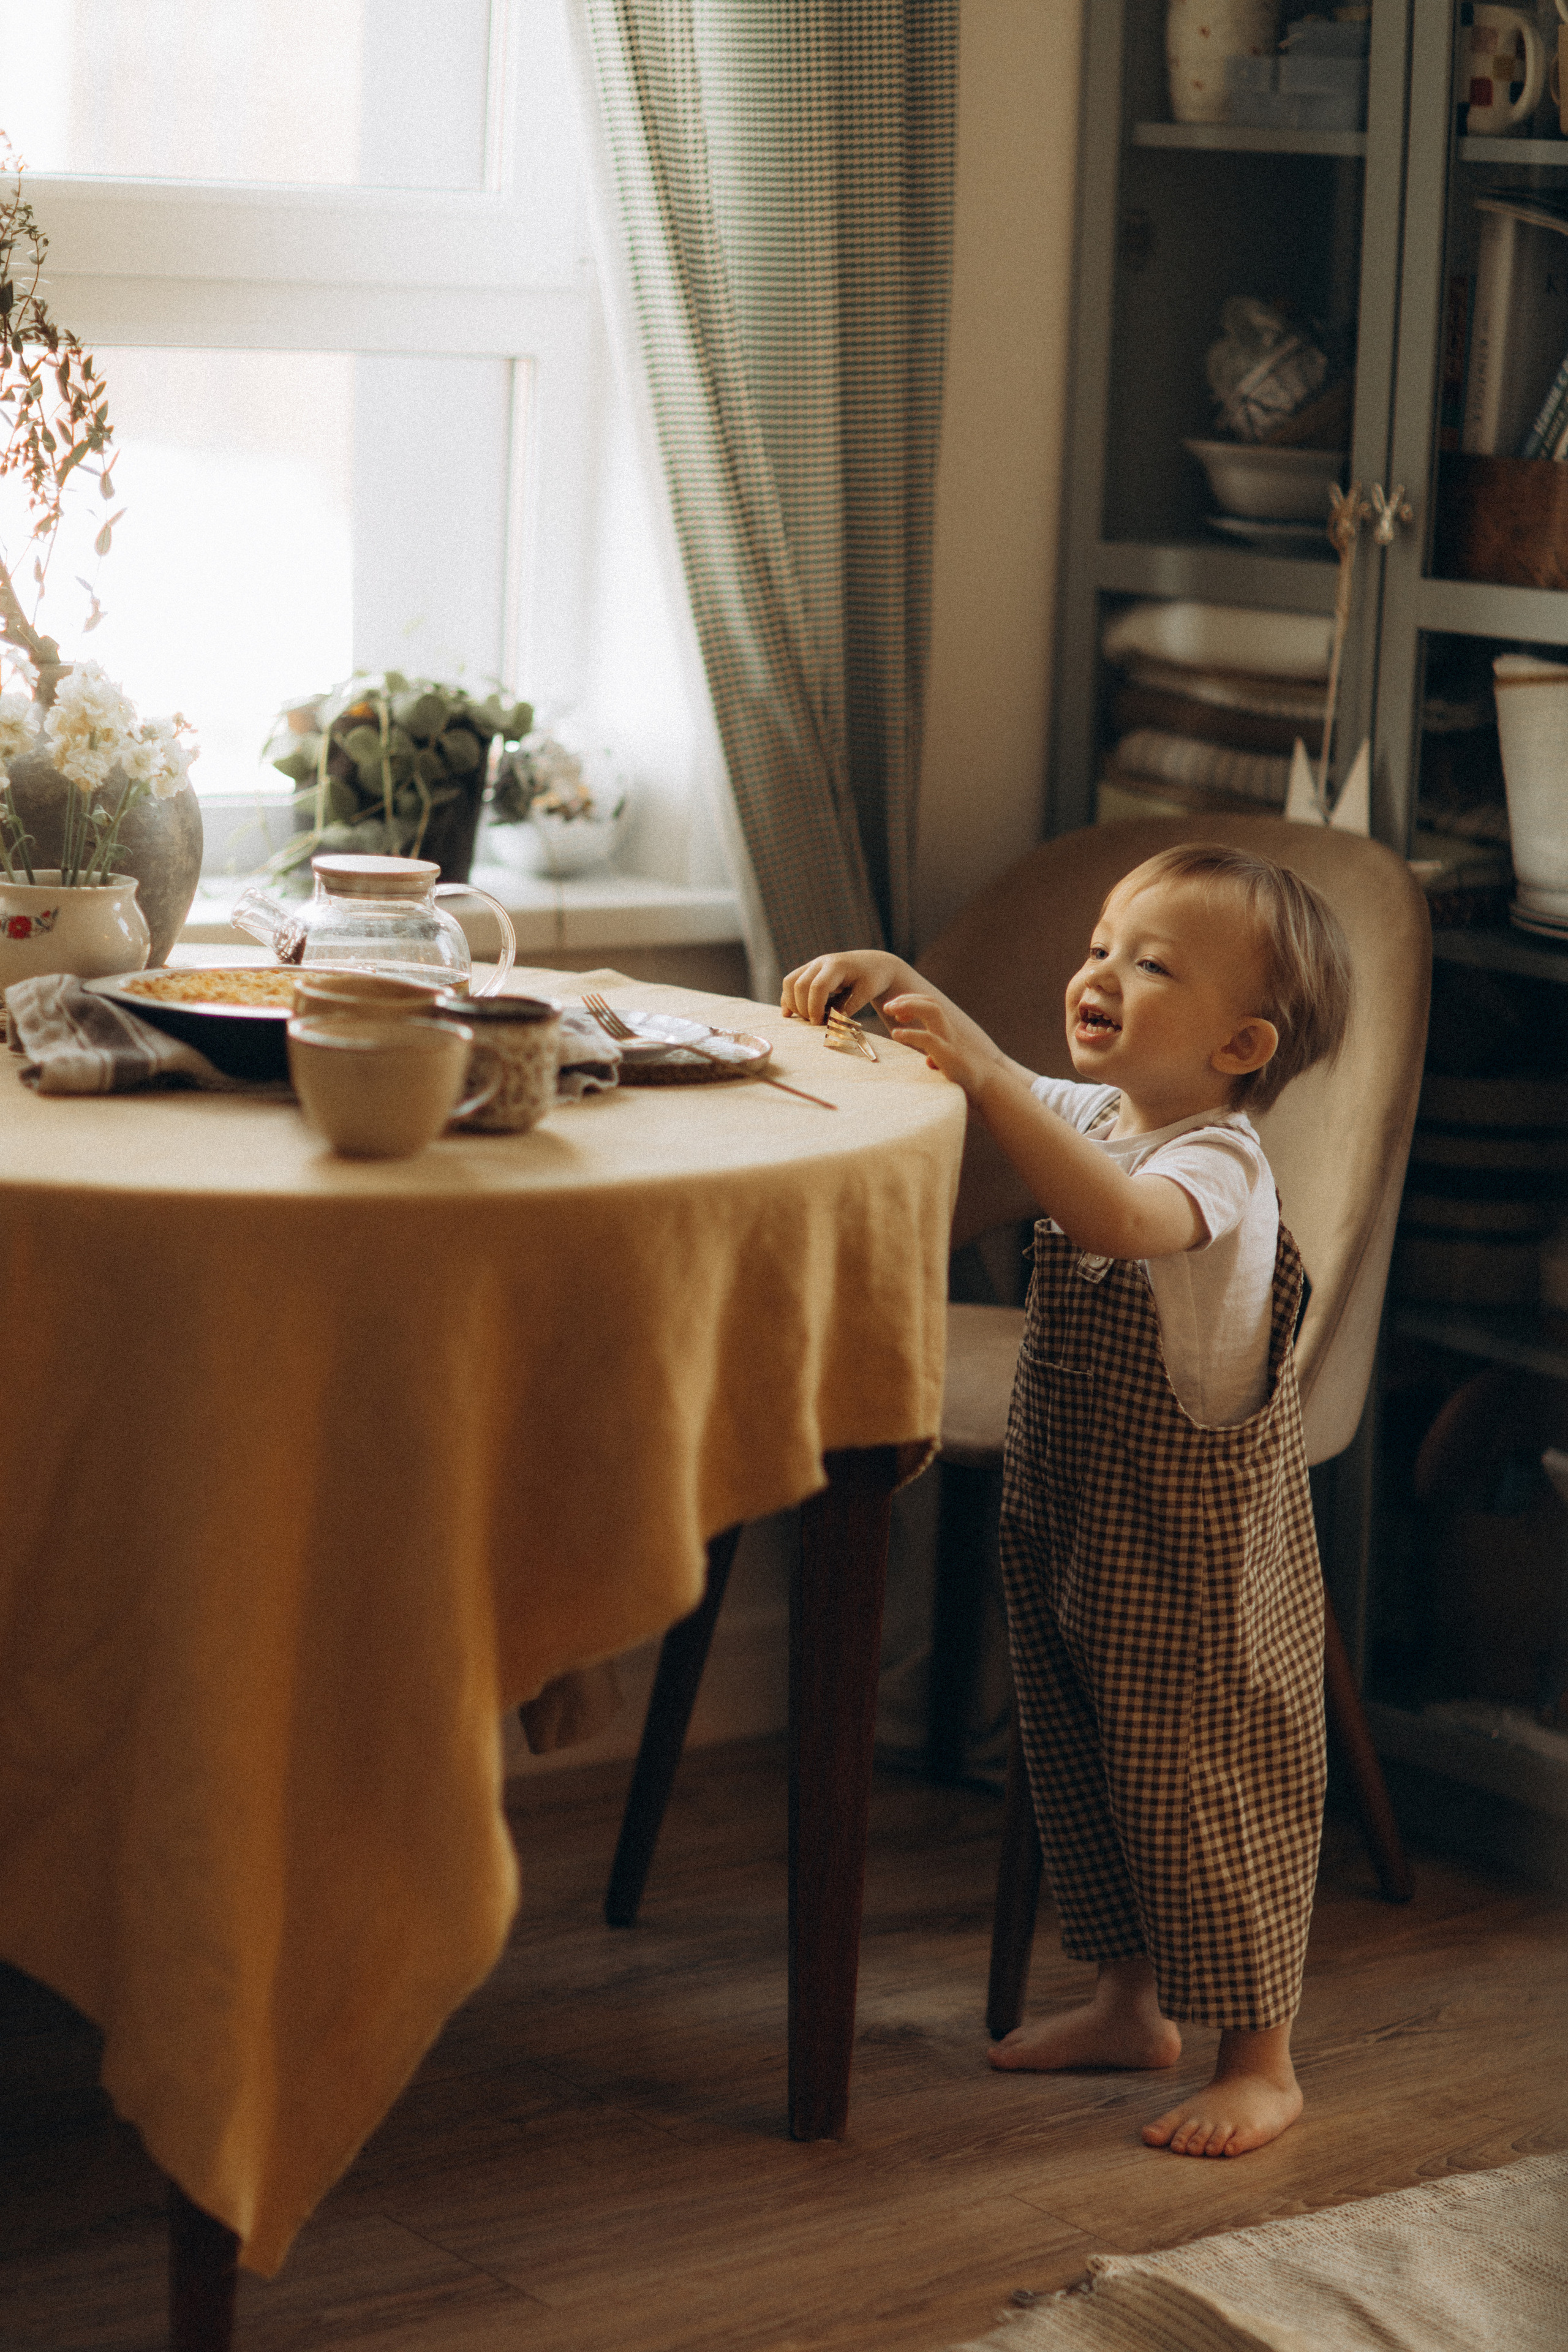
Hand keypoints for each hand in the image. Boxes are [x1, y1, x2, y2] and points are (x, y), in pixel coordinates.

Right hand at [779, 950, 913, 1024]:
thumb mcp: (867, 993)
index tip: (820, 1023)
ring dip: (793, 1004)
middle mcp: (821, 962)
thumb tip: (832, 1023)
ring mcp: (812, 965)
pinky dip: (788, 998)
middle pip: (799, 985)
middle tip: (816, 1023)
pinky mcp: (808, 971)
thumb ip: (849, 1007)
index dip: (815, 1008)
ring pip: (789, 982)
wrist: (872, 964)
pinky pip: (790, 982)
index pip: (817, 987)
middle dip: (803, 1008)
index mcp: (837, 966)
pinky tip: (789, 1014)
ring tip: (807, 1018)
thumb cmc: (873, 978)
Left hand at [882, 992, 998, 1099]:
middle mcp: (949, 1031)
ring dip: (909, 1006)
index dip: (912, 1002)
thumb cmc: (967, 1078)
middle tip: (888, 1006)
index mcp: (947, 1031)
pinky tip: (896, 1034)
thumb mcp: (948, 1063)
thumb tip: (929, 1062)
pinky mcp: (949, 1055)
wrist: (987, 1087)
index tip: (896, 1012)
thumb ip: (937, 1058)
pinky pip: (929, 1038)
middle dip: (908, 999)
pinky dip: (911, 1033)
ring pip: (932, 1011)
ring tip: (890, 1011)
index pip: (930, 1005)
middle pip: (931, 1002)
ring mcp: (950, 1040)